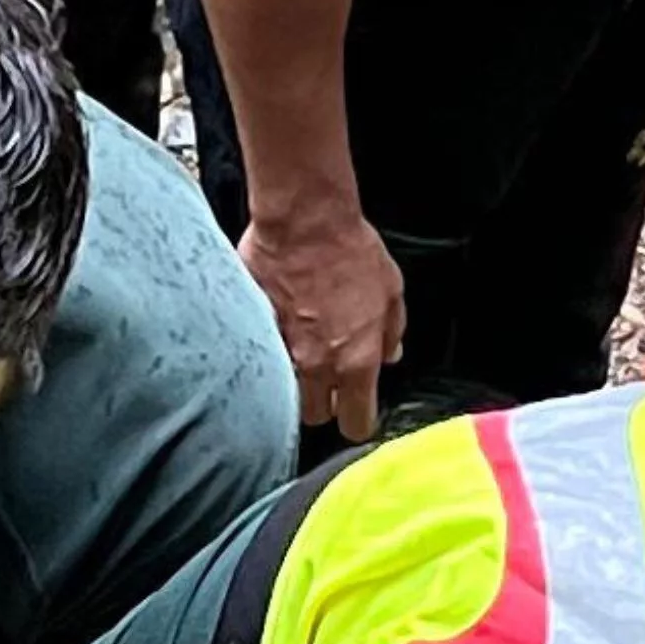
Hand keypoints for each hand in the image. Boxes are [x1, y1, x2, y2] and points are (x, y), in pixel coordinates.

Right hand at [240, 198, 410, 441]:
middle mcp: (316, 365)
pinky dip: (265, 347)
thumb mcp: (392, 290)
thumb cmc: (349, 249)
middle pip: (313, 415)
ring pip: (281, 391)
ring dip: (291, 379)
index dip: (357, 420)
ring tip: (298, 351)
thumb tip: (390, 353)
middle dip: (321, 402)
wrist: (305, 220)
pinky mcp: (252, 332)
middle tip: (326, 377)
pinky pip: (258, 354)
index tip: (356, 412)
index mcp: (356, 361)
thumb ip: (391, 331)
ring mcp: (279, 352)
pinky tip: (275, 326)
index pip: (355, 423)